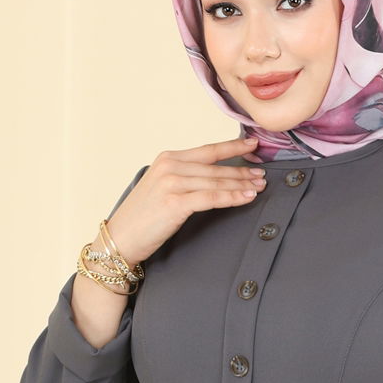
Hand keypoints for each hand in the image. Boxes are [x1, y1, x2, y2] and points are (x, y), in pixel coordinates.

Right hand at [104, 135, 267, 265]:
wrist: (120, 238)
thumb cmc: (142, 217)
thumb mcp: (161, 187)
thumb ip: (183, 177)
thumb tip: (214, 177)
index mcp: (167, 158)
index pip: (208, 150)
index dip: (233, 146)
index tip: (253, 144)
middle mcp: (170, 166)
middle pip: (216, 167)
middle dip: (242, 171)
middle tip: (262, 174)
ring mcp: (172, 183)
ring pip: (216, 182)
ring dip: (241, 184)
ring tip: (259, 187)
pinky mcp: (175, 202)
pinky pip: (212, 198)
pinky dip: (232, 197)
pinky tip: (247, 198)